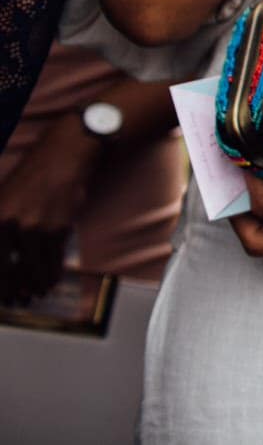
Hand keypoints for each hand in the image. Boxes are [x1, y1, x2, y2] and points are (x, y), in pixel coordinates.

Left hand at [0, 122, 101, 304]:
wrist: (64, 156)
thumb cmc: (31, 177)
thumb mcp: (2, 199)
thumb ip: (1, 227)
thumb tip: (5, 260)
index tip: (2, 293)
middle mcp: (11, 224)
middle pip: (7, 271)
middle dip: (11, 290)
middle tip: (15, 299)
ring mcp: (36, 227)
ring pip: (32, 269)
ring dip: (33, 286)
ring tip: (33, 294)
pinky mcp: (59, 228)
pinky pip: (53, 261)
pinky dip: (51, 276)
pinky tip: (49, 282)